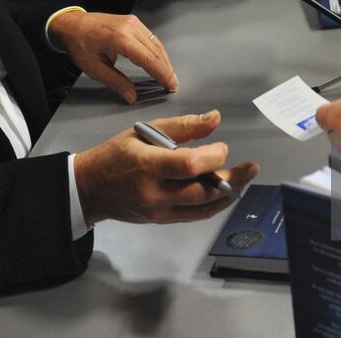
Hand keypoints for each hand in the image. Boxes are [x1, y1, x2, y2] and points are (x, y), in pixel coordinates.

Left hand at [49, 10, 177, 103]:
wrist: (71, 24)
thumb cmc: (79, 44)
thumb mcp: (94, 68)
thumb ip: (116, 82)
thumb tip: (131, 96)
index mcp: (120, 39)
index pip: (149, 59)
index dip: (162, 74)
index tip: (170, 86)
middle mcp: (130, 27)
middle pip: (156, 51)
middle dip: (167, 69)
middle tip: (173, 84)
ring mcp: (133, 22)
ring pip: (156, 43)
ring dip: (164, 60)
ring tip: (169, 75)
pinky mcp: (133, 21)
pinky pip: (151, 37)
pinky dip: (158, 50)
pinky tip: (159, 61)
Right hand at [74, 111, 258, 226]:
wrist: (90, 188)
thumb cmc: (115, 156)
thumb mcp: (144, 131)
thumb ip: (182, 126)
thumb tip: (214, 119)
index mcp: (148, 165)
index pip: (189, 165)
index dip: (213, 157)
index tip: (221, 147)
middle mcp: (154, 193)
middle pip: (201, 192)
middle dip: (232, 179)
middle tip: (250, 168)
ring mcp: (158, 211)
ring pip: (202, 208)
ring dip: (228, 194)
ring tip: (244, 180)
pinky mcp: (161, 221)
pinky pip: (194, 216)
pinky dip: (213, 205)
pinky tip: (225, 193)